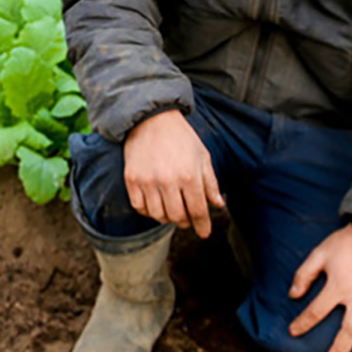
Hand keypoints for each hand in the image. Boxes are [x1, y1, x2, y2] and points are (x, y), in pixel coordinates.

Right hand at [122, 110, 224, 237]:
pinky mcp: (132, 179)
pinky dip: (149, 211)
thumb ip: (211, 183)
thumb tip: (219, 205)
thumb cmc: (181, 137)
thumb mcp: (202, 157)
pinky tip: (155, 204)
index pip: (198, 211)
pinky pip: (140, 208)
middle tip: (187, 219)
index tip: (204, 233)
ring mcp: (148, 181)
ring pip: (158, 216)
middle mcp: (168, 181)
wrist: (152, 118)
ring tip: (172, 210)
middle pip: (178, 217)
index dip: (202, 225)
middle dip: (185, 222)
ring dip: (167, 218)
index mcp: (189, 176)